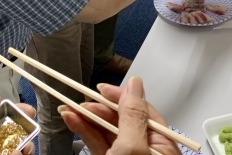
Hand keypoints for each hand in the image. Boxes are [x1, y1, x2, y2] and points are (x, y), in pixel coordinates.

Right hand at [60, 77, 180, 154]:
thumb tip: (135, 84)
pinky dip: (85, 132)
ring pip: (108, 132)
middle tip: (80, 99)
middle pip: (122, 120)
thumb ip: (132, 116)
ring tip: (69, 107)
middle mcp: (146, 150)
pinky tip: (73, 121)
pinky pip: (99, 144)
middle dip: (99, 108)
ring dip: (88, 118)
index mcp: (162, 144)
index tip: (101, 88)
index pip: (141, 109)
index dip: (120, 96)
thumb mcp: (132, 148)